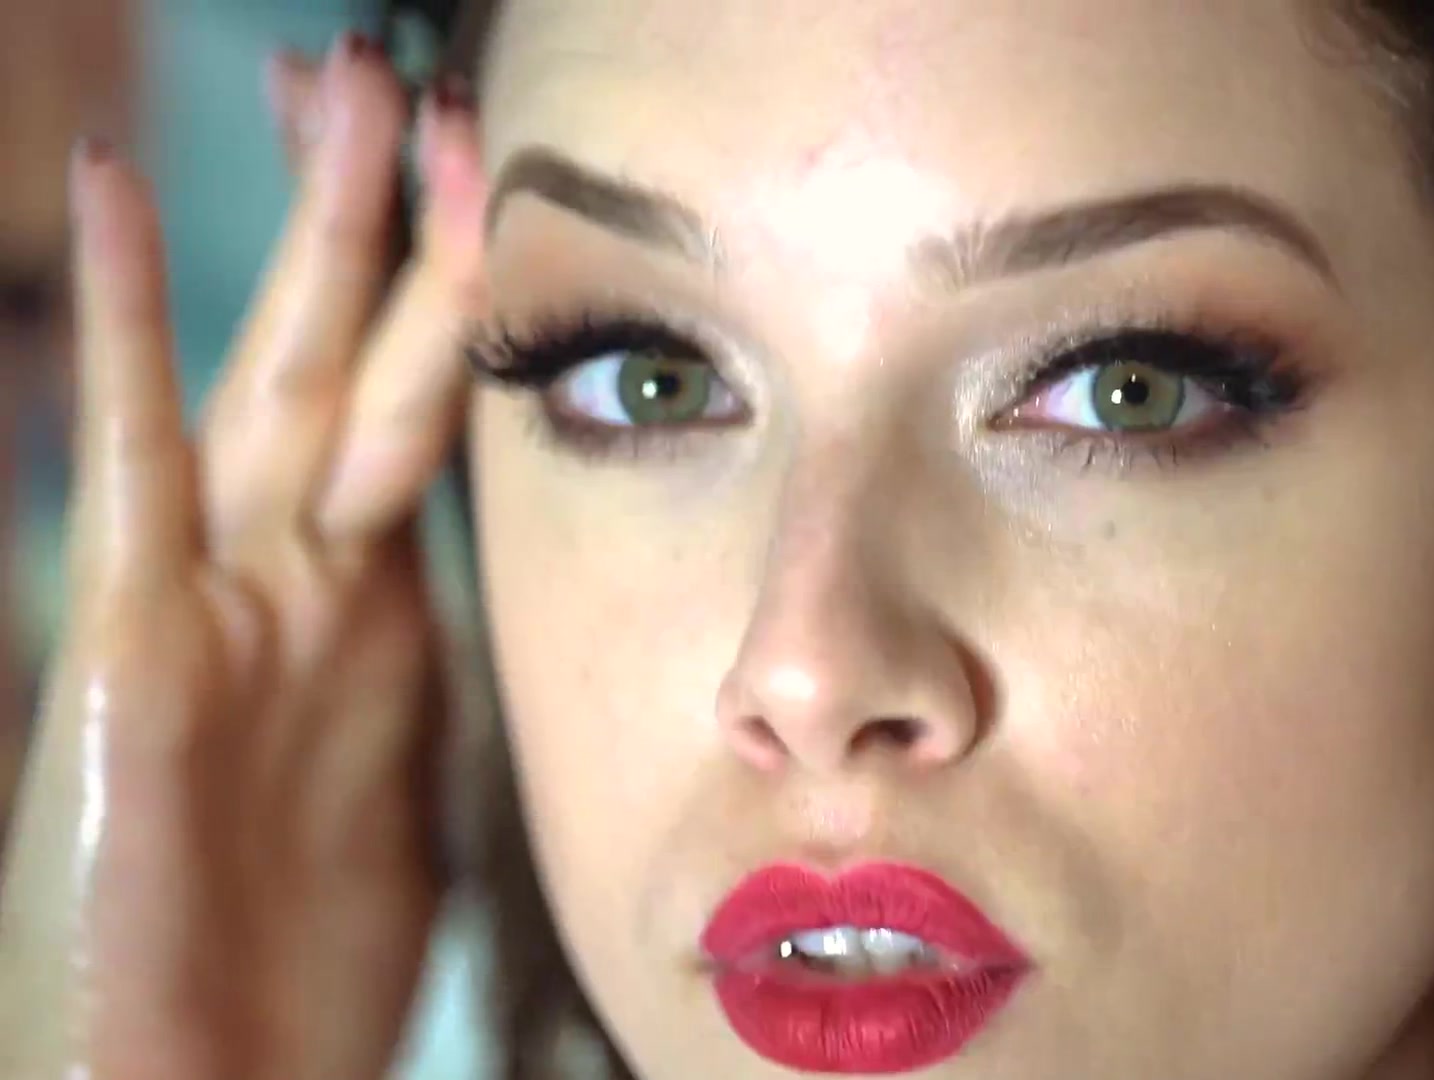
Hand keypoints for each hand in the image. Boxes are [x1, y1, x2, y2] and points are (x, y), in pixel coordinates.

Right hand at [0, 33, 485, 1079]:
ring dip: (314, 227)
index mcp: (376, 621)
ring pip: (279, 375)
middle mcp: (302, 588)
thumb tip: (480, 631)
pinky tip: (112, 192)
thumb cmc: (296, 978)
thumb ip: (419, 693)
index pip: (428, 423)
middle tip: (403, 76)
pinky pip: (139, 460)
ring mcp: (219, 606)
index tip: (501, 191)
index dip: (466, 305)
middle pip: (356, 363)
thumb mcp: (396, 801)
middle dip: (386, 220)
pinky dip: (127, 324)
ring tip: (332, 81)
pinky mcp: (133, 651)